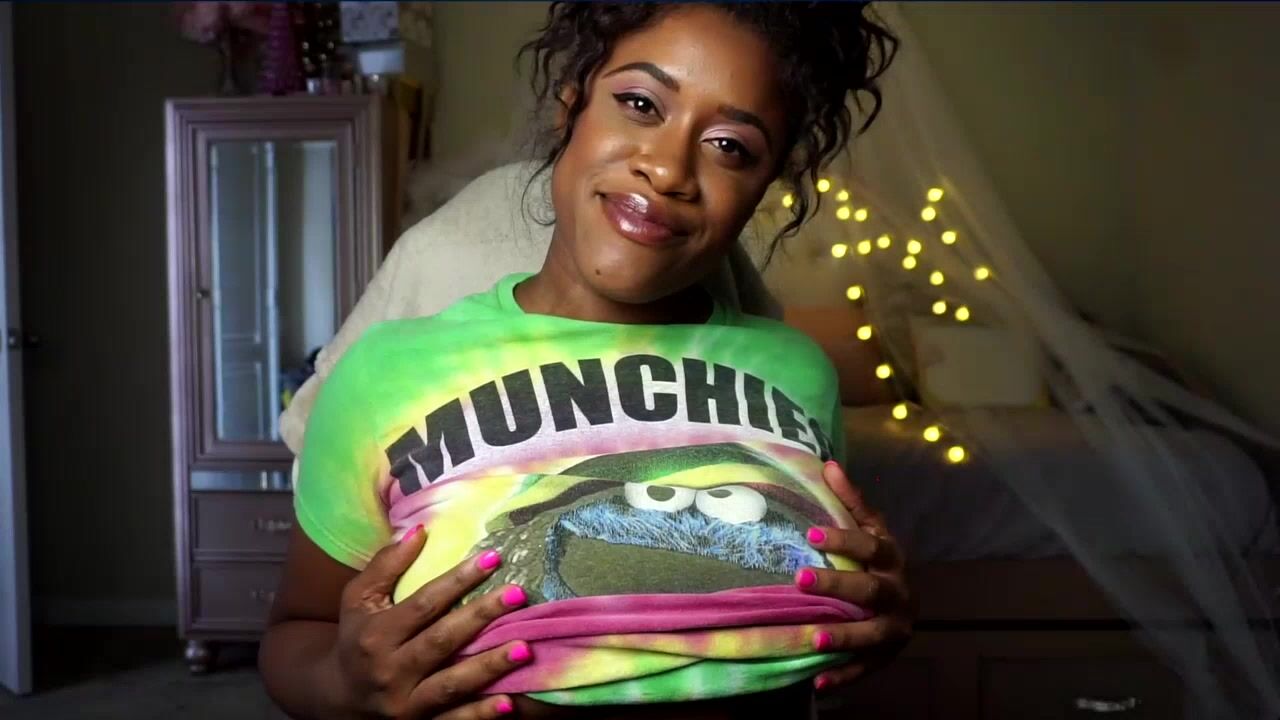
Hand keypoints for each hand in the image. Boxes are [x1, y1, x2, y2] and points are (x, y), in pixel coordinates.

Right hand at [329, 527, 531, 718]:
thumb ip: (386, 564)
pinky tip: (509, 702)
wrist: (338, 697)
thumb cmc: (358, 638)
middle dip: (481, 617)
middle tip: (518, 595)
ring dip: (488, 667)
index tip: (494, 558)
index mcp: (377, 635)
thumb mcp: (359, 599)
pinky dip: (480, 714)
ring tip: (524, 648)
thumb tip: (420, 529)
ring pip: (451, 684)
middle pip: (442, 641)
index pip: (424, 604)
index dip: (458, 579)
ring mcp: (406, 704)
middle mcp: (391, 670)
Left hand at [798, 461, 913, 689]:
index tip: (811, 535)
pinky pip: (865, 669)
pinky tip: (817, 682)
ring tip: (812, 637)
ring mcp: (895, 628)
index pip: (870, 546)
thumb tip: (828, 464)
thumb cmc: (878, 561)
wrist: (907, 607)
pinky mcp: (886, 657)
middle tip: (799, 579)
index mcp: (892, 558)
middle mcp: (898, 593)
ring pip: (872, 634)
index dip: (843, 540)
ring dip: (843, 637)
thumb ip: (851, 502)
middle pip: (870, 590)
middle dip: (837, 586)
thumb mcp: (871, 530)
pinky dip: (842, 676)